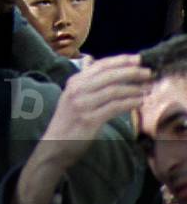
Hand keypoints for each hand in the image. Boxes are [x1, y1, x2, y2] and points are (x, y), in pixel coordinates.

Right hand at [9, 54, 151, 203]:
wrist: (55, 144)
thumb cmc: (68, 121)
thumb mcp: (73, 96)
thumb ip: (84, 80)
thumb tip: (91, 60)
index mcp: (74, 81)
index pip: (100, 65)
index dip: (120, 60)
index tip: (137, 59)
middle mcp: (76, 89)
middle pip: (108, 75)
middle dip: (131, 72)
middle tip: (148, 72)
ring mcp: (82, 104)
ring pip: (113, 90)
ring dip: (133, 88)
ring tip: (147, 89)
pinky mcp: (89, 119)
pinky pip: (114, 107)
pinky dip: (129, 103)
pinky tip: (139, 102)